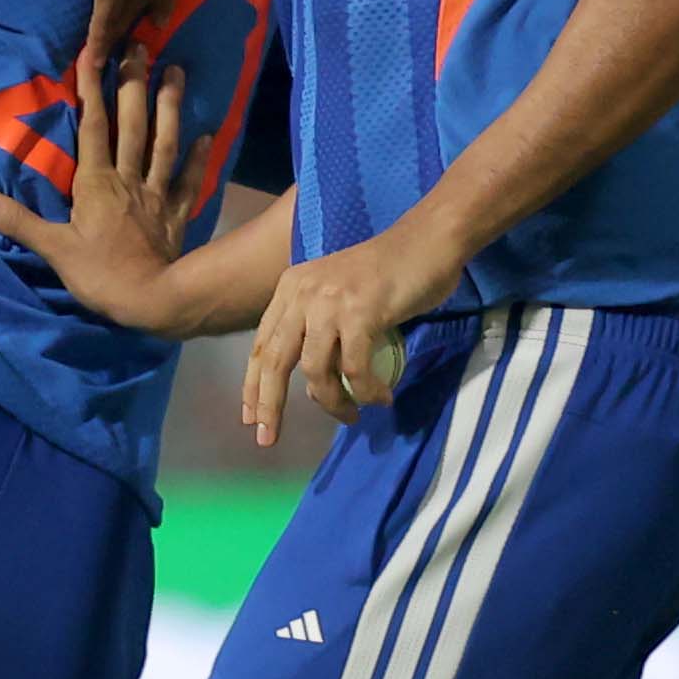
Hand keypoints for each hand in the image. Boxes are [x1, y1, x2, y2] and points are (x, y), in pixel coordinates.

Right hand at [0, 49, 212, 327]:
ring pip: (164, 142)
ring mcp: (155, 194)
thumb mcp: (52, 248)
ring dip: (170, 106)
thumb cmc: (99, 273)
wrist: (152, 300)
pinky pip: (188, 181)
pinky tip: (207, 134)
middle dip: (133, 84)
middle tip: (140, 47)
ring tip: (176, 72)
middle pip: (132, 124)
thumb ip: (16, 219)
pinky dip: (198, 158)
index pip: (92, 127)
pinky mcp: (174, 213)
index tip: (93, 53)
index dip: (91, 90)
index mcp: (96, 182)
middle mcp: (128, 178)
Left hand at [240, 219, 463, 447]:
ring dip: (332, 403)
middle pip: (273, 361)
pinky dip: (367, 391)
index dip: (253, 385)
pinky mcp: (359, 312)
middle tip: (268, 438)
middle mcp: (302, 293)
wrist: (427, 240)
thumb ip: (321, 332)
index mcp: (291, 288)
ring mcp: (329, 302)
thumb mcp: (338, 295)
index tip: (251, 417)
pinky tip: (381, 397)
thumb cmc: (389, 271)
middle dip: (269, 404)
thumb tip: (315, 388)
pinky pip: (355, 370)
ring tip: (351, 414)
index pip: (261, 344)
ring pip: (314, 371)